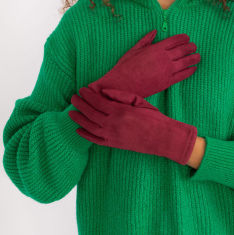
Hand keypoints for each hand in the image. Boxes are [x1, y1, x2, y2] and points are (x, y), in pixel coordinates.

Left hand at [69, 87, 197, 164]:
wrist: (162, 137)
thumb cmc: (152, 117)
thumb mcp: (138, 101)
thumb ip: (120, 95)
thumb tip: (103, 92)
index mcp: (120, 111)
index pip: (98, 102)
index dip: (88, 96)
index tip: (81, 90)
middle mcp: (113, 123)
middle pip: (91, 113)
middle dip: (80, 105)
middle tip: (73, 98)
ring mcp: (112, 135)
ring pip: (89, 127)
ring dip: (79, 119)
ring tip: (71, 112)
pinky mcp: (114, 144)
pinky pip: (95, 140)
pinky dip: (85, 135)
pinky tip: (78, 130)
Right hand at [87, 30, 199, 97]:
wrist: (123, 85)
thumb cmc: (126, 66)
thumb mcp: (134, 49)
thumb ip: (146, 40)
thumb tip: (154, 31)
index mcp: (156, 48)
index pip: (175, 40)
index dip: (183, 38)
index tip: (187, 38)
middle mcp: (164, 58)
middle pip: (183, 50)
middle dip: (191, 47)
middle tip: (194, 46)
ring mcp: (167, 71)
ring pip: (186, 62)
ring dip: (194, 58)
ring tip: (198, 56)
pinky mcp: (167, 82)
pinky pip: (183, 75)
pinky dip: (190, 71)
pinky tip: (193, 68)